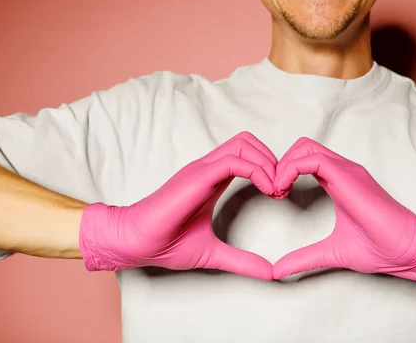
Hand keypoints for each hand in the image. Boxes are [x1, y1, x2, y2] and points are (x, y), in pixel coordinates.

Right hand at [79, 132, 276, 279]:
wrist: (135, 243)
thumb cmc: (165, 244)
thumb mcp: (213, 253)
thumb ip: (242, 260)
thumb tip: (270, 273)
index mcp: (211, 180)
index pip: (246, 154)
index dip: (268, 168)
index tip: (279, 194)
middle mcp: (207, 169)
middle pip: (247, 141)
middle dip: (272, 159)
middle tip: (281, 188)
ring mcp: (202, 170)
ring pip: (243, 144)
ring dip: (267, 163)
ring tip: (275, 189)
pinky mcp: (198, 177)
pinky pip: (234, 161)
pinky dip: (257, 171)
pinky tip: (267, 190)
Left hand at [273, 138, 415, 291]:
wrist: (406, 250)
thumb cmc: (379, 248)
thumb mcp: (330, 252)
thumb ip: (304, 257)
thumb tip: (278, 270)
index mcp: (338, 182)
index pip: (305, 159)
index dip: (284, 172)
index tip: (276, 196)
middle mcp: (342, 171)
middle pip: (302, 147)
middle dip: (280, 164)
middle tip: (274, 191)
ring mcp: (346, 170)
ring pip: (305, 147)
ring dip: (283, 165)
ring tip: (277, 191)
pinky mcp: (348, 175)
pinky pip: (312, 159)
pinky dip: (290, 169)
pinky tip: (284, 190)